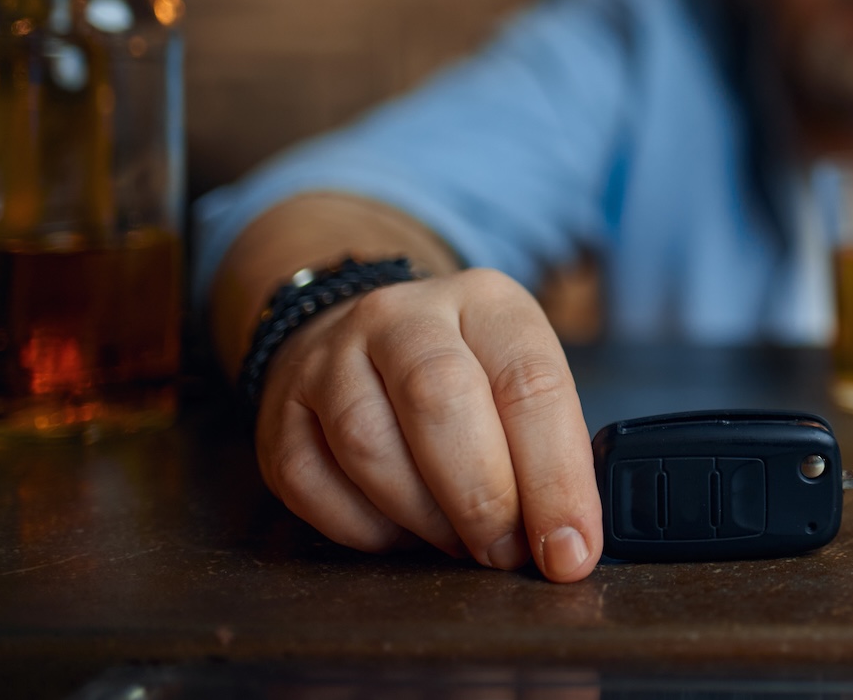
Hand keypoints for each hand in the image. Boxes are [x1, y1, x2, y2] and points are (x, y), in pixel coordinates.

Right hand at [253, 267, 600, 581]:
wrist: (358, 339)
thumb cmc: (463, 372)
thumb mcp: (520, 377)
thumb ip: (550, 444)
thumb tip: (569, 538)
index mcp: (485, 302)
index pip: (530, 383)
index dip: (556, 478)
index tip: (570, 548)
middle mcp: (403, 317)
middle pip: (442, 401)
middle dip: (483, 497)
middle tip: (506, 552)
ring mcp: (331, 359)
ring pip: (370, 446)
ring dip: (425, 519)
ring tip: (459, 541)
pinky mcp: (282, 413)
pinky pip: (315, 486)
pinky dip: (367, 529)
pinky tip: (402, 532)